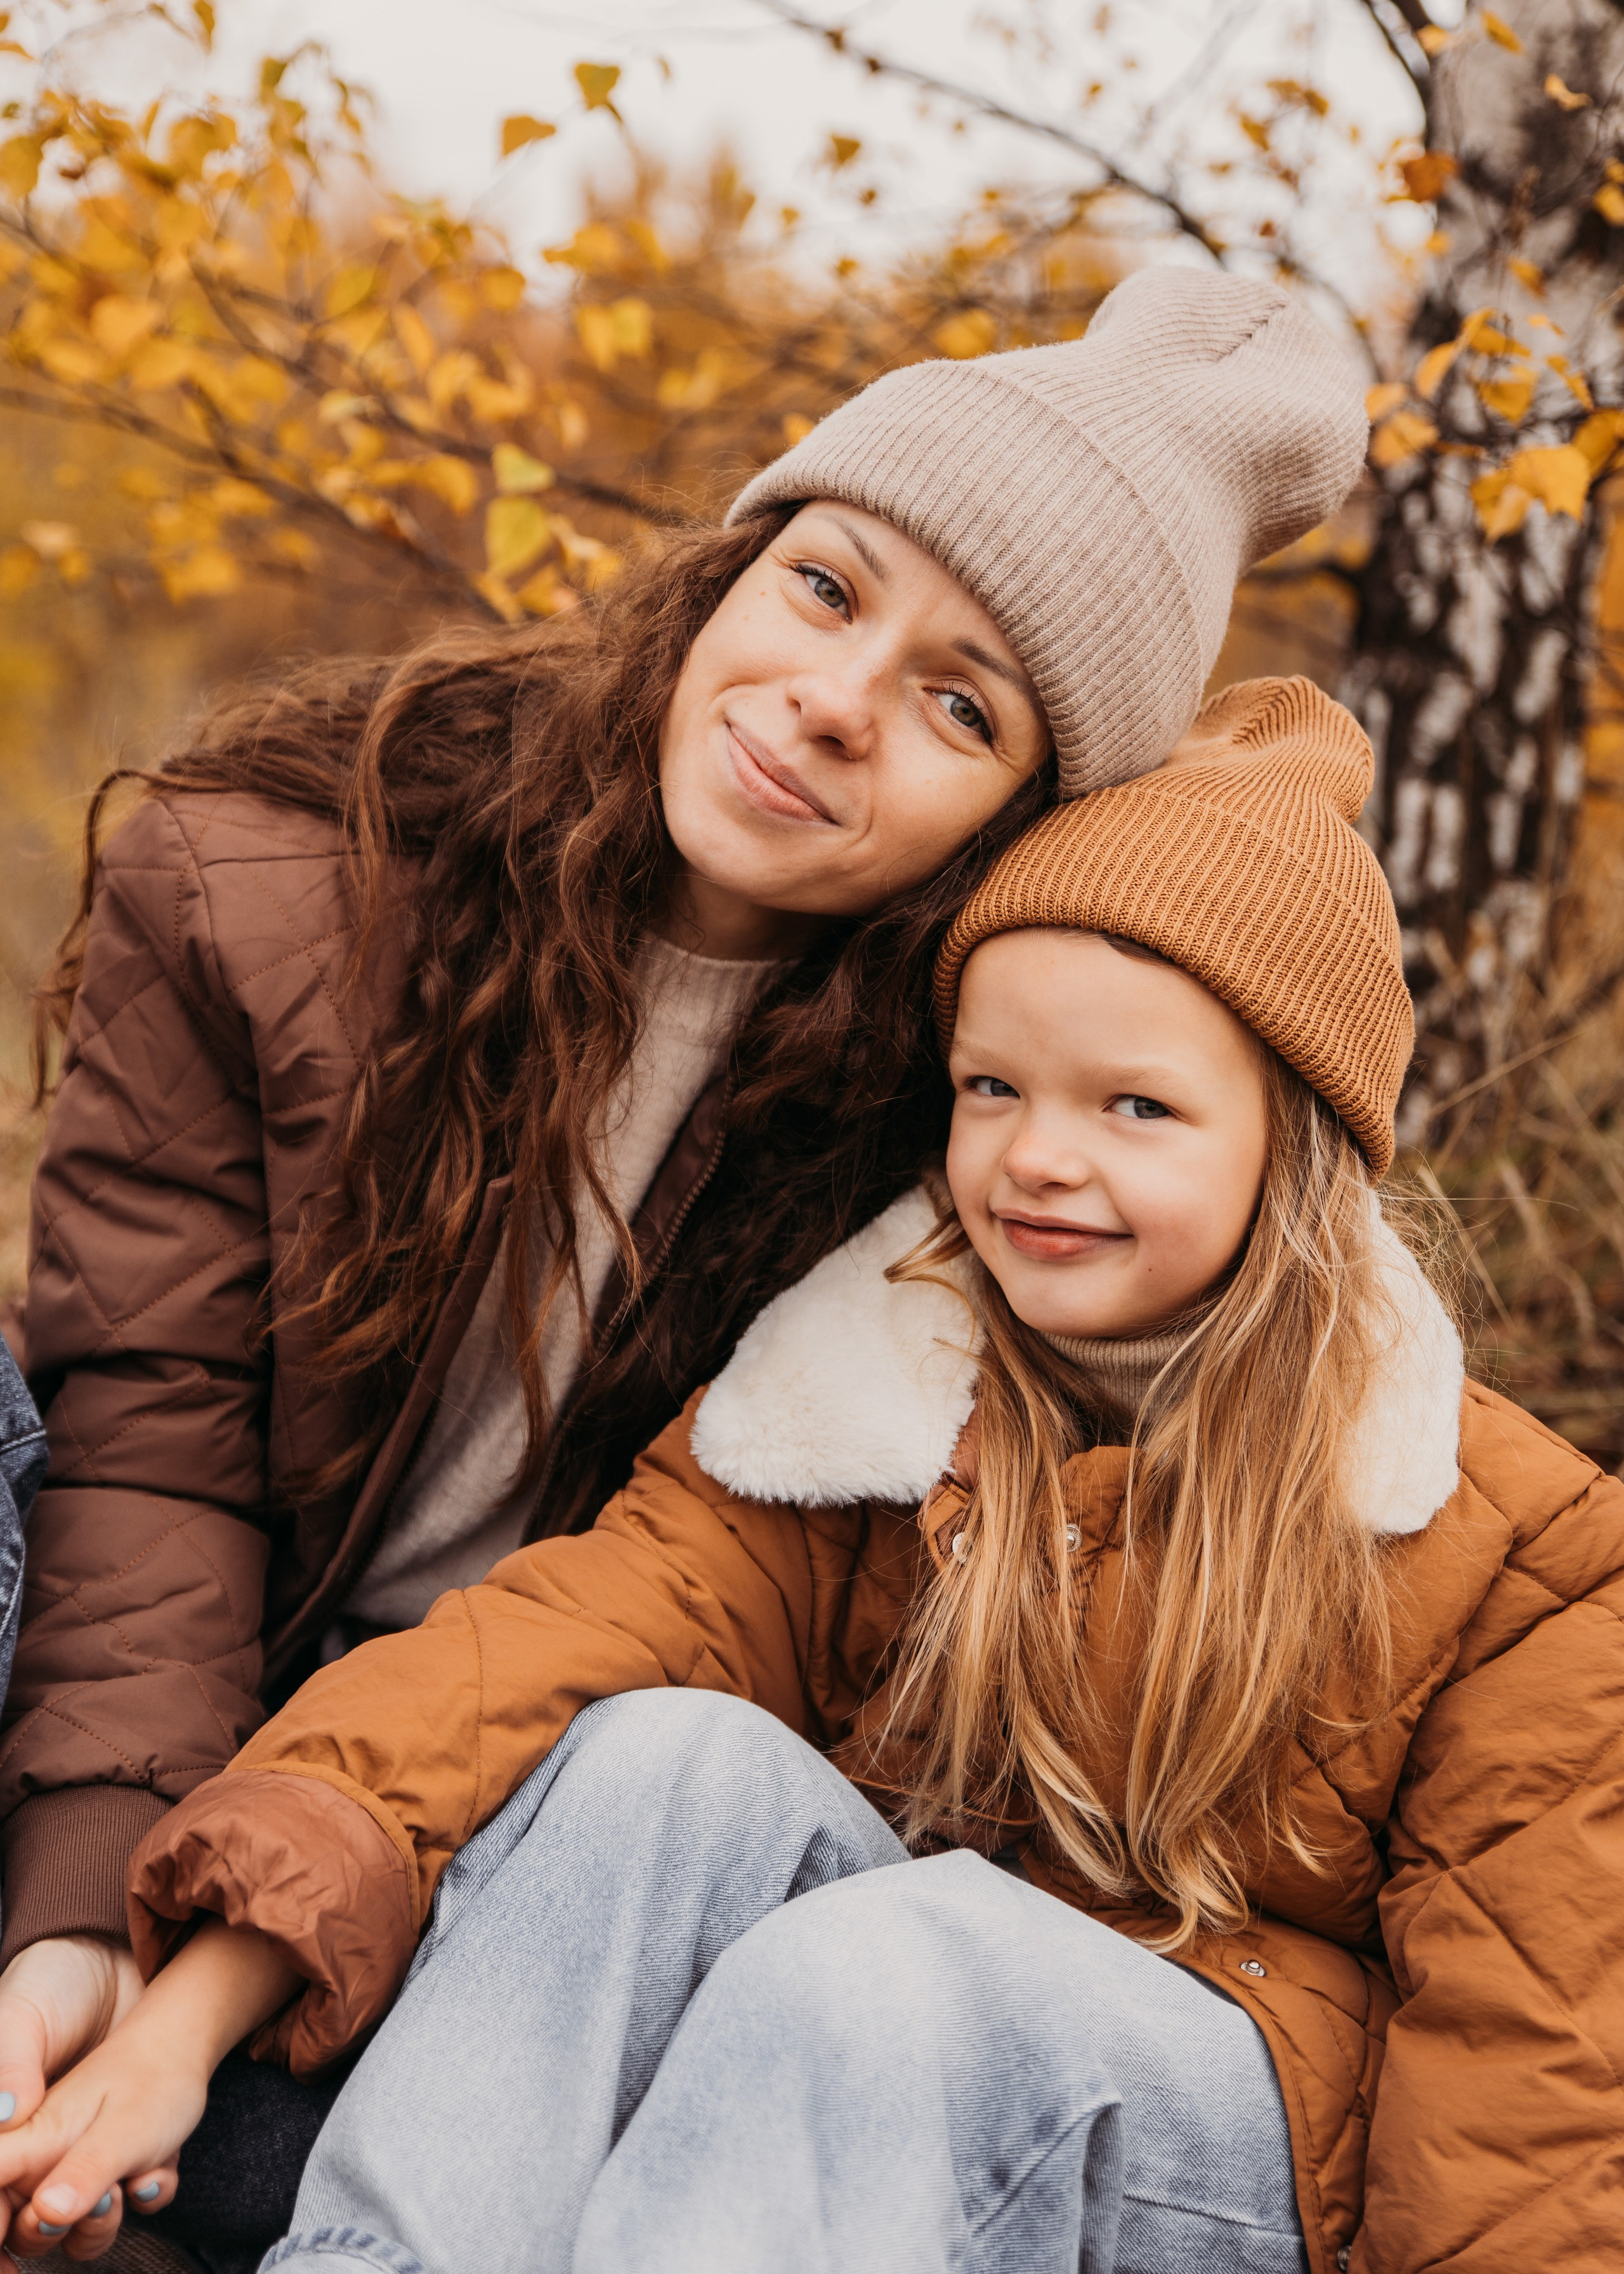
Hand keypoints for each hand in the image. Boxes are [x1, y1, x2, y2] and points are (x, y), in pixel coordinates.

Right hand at [0, 1922, 298, 2262]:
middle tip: (68, 2210)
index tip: (10, 2226)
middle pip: (29, 2228)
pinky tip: (153, 2174)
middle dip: (44, 2233)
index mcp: (4, 2134)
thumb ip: (10, 2063)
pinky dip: (149, 2191)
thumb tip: (2, 2114)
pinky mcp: (136, 2144)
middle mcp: (39, 2155)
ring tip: (115, 2193)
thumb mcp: (24, 2016)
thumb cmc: (55, 1985)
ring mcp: (89, 2153)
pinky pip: (142, 2190)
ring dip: (99, 2225)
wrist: (126, 1960)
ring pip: (84, 2225)